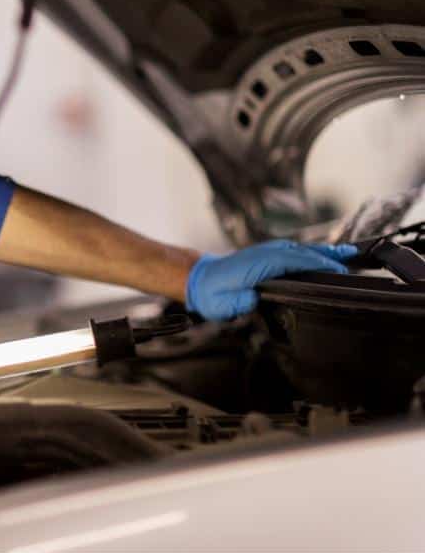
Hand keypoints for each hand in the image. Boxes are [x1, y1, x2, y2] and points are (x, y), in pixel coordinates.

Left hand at [186, 240, 357, 320]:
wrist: (198, 280)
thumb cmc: (211, 293)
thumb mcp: (224, 302)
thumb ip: (241, 301)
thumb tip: (253, 298)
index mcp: (256, 263)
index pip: (293, 261)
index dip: (316, 264)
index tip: (337, 271)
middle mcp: (263, 254)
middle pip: (301, 252)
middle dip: (327, 255)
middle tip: (353, 258)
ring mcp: (265, 253)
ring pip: (299, 250)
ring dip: (322, 251)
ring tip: (347, 253)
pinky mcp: (265, 256)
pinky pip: (293, 252)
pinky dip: (310, 253)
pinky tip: (323, 256)